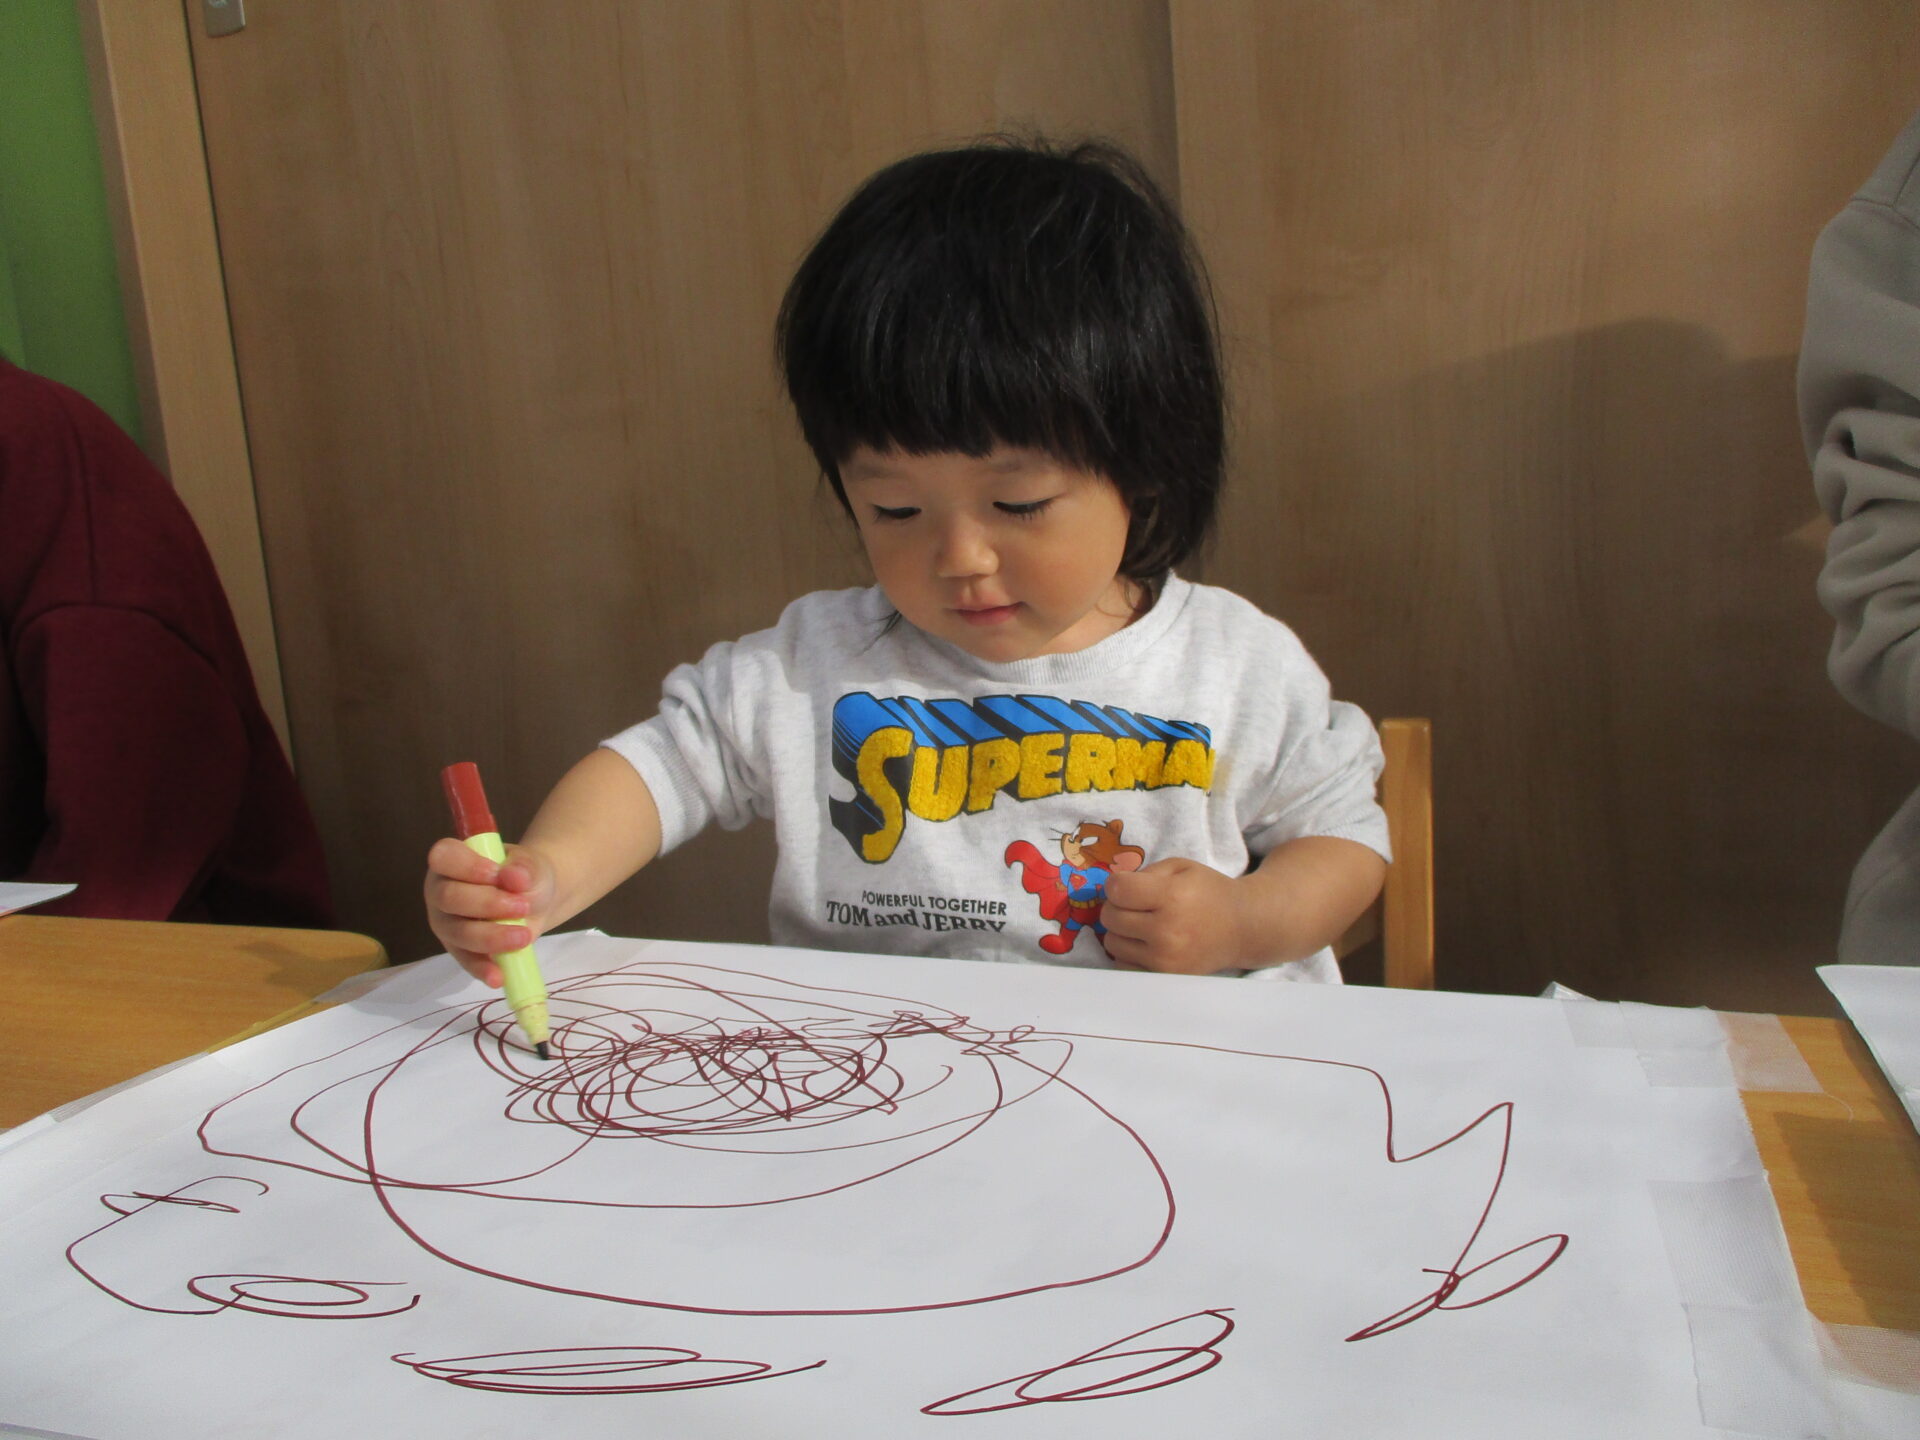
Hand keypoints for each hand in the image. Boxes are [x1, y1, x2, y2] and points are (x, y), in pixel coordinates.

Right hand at [423, 838, 557, 985]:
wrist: (534, 901)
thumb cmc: (523, 876)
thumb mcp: (530, 865)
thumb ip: (523, 867)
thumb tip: (514, 876)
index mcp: (452, 860)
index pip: (444, 856)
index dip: (468, 866)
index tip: (498, 874)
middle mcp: (440, 891)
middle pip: (449, 898)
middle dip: (487, 904)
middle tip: (522, 907)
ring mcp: (446, 923)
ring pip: (457, 933)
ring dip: (490, 937)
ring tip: (523, 936)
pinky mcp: (458, 949)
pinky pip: (466, 961)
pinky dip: (482, 968)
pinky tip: (498, 975)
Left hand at [1099, 857, 1246, 975]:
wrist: (1241, 929)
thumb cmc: (1208, 893)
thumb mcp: (1181, 868)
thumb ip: (1145, 872)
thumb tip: (1112, 888)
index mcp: (1172, 896)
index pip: (1117, 890)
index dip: (1116, 884)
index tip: (1128, 886)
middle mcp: (1167, 930)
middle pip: (1110, 916)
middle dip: (1117, 906)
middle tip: (1135, 905)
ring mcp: (1164, 959)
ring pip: (1112, 942)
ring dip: (1120, 931)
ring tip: (1141, 925)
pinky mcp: (1164, 977)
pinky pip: (1123, 964)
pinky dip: (1128, 952)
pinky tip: (1144, 943)